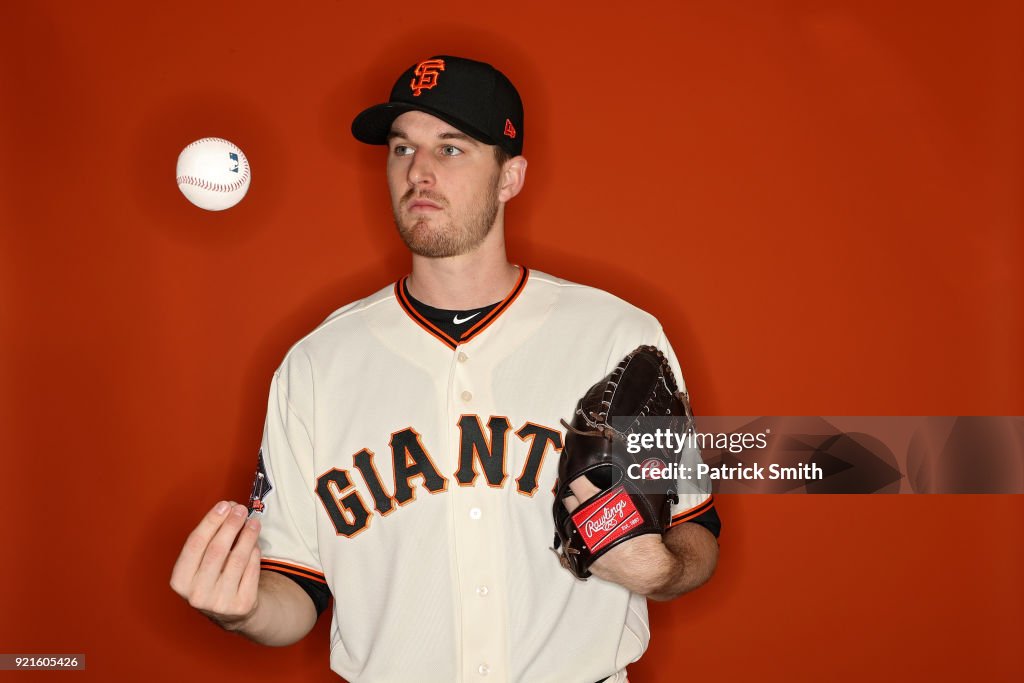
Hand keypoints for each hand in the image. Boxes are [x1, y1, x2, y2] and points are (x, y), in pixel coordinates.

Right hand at [170, 501, 262, 629]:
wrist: (231, 612)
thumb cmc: (214, 577)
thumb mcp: (201, 564)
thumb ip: (210, 537)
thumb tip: (229, 508)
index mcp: (180, 581)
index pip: (195, 544)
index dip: (210, 522)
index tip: (224, 505)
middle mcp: (197, 594)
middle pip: (217, 550)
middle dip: (231, 525)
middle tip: (241, 509)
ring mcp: (219, 602)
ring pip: (237, 559)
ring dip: (247, 535)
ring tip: (253, 522)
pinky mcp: (241, 605)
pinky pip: (251, 571)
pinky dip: (255, 553)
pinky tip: (255, 542)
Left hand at [562, 477, 676, 593]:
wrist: (645, 565)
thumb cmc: (643, 535)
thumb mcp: (637, 501)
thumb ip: (626, 488)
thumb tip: (629, 475)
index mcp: (593, 504)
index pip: (576, 482)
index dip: (576, 476)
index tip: (576, 474)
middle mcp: (583, 521)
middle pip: (569, 501)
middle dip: (573, 495)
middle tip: (580, 492)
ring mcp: (582, 540)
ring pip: (572, 522)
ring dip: (578, 516)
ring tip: (588, 514)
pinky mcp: (585, 557)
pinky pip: (579, 542)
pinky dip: (585, 537)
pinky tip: (594, 534)